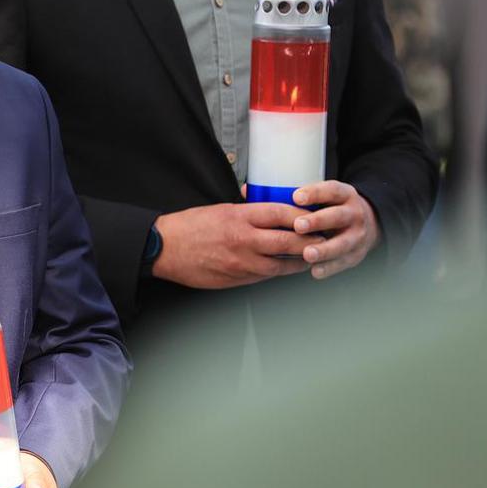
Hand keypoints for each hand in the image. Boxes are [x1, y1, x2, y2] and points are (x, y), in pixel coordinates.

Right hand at [151, 202, 314, 288]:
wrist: (164, 248)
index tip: (314, 216)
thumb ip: (248, 211)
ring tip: (311, 257)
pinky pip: (264, 276)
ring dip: (299, 262)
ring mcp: (240, 263)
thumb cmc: (190, 226)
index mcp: (240, 217)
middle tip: (323, 239)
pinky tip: (285, 268)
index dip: (303, 215)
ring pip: (281, 264)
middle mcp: (243, 240)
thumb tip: (270, 208)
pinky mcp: (235, 279)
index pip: (282, 213)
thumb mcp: (221, 209)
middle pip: (288, 241)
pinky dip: (278, 271)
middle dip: (310, 241)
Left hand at [291, 181, 379, 279]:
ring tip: (308, 253)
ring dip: (324, 249)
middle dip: (318, 221)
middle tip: (298, 226)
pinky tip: (315, 271)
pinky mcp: (355, 255)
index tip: (296, 197)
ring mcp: (357, 236)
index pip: (332, 190)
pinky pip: (342, 262)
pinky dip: (329, 268)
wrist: (366, 225)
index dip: (315, 193)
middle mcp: (354, 214)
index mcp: (345, 195)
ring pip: (342, 243)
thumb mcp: (329, 198)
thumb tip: (275, 200)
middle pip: (337, 216)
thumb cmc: (335, 210)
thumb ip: (309, 200)